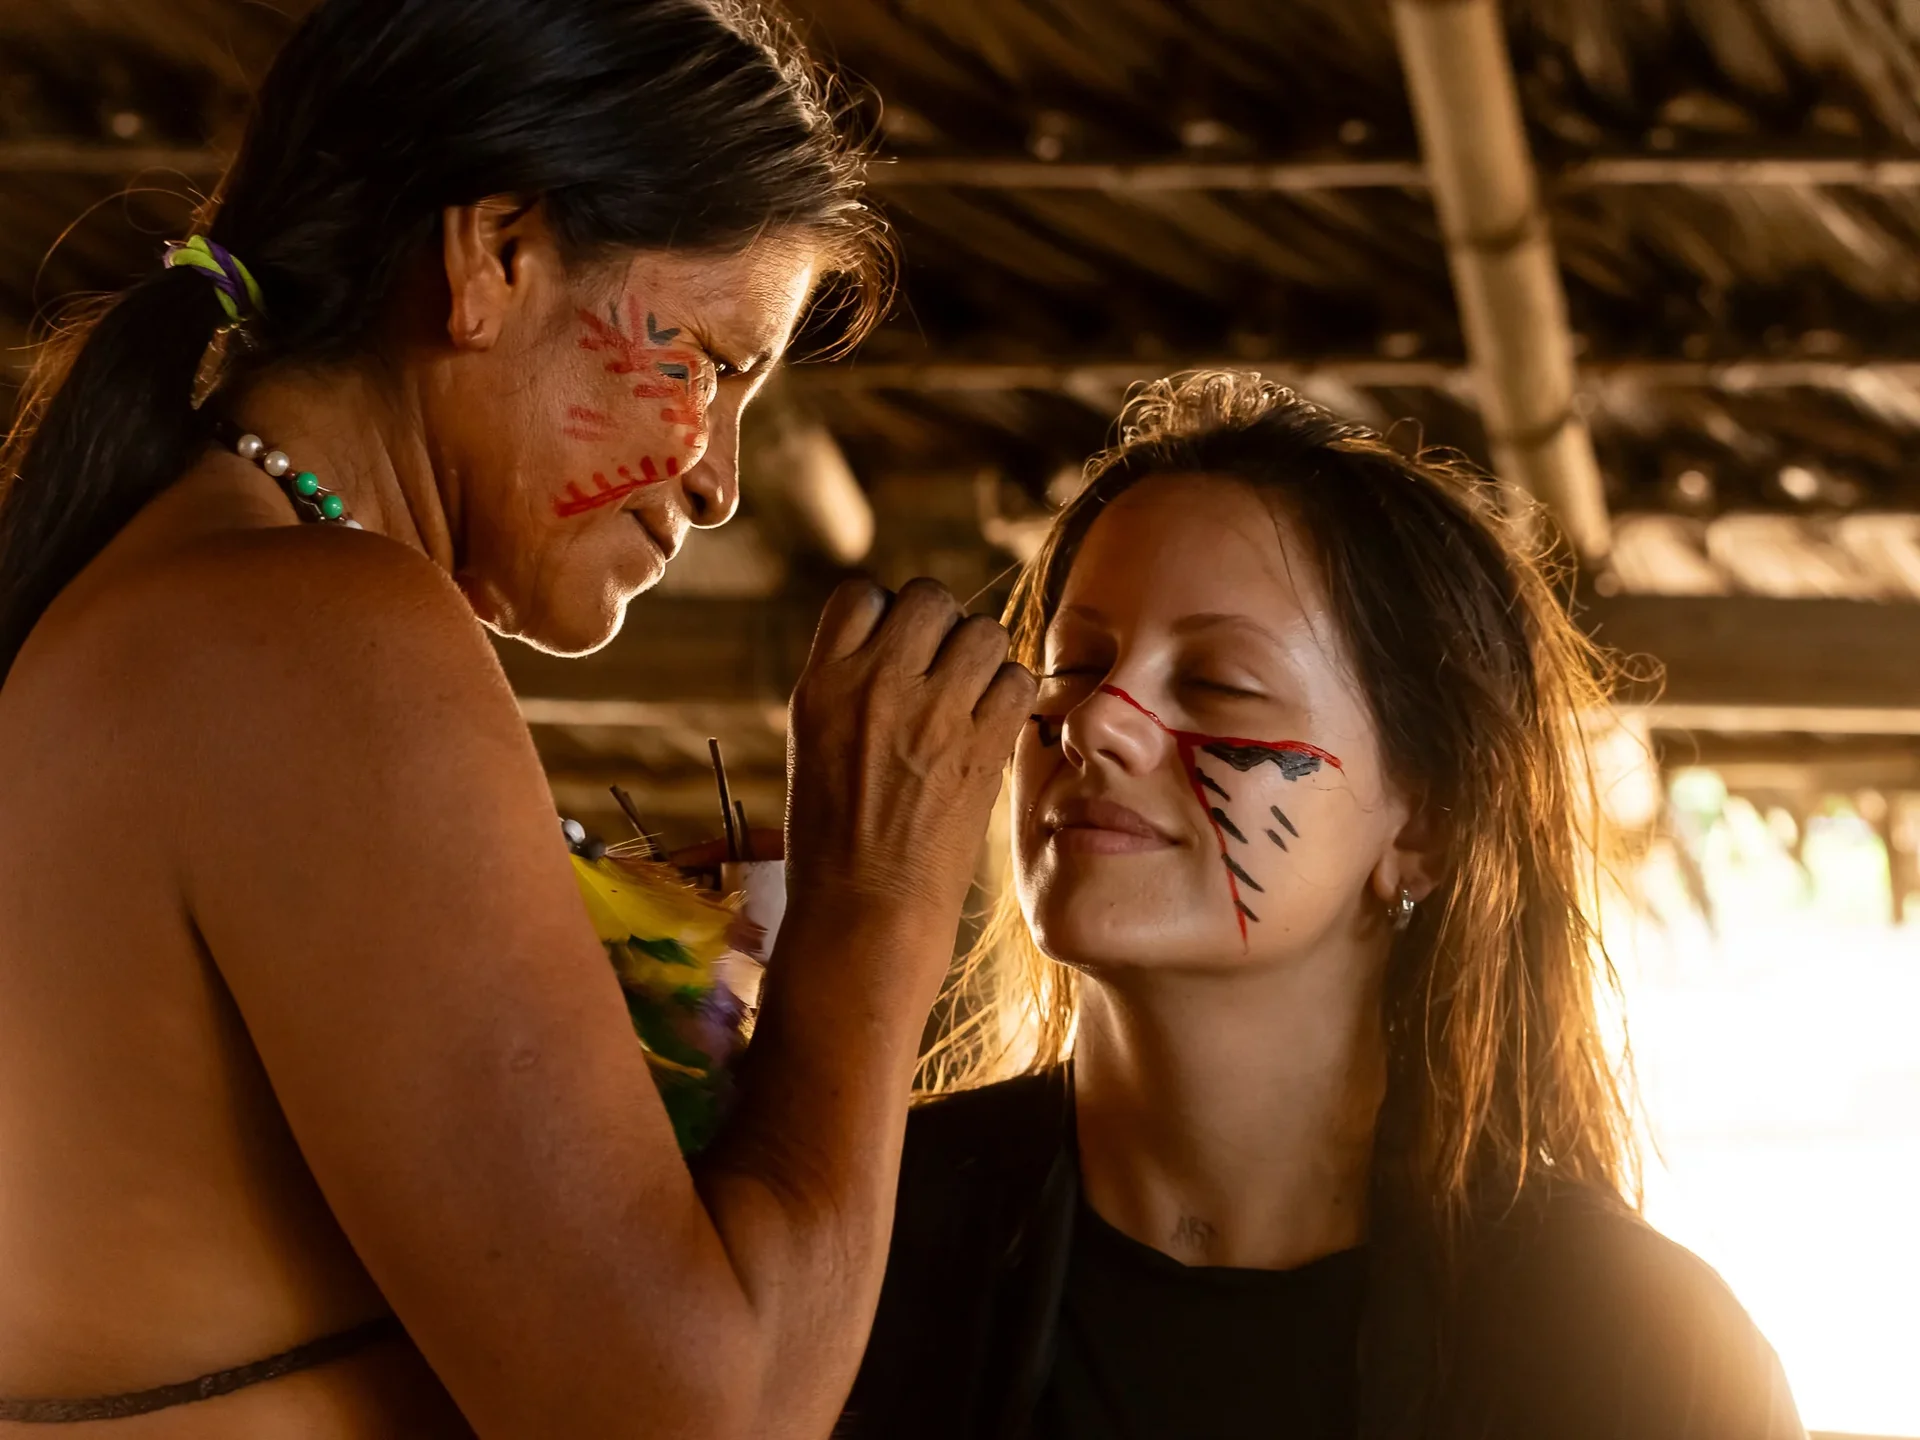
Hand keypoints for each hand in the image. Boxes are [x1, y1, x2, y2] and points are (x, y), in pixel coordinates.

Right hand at [784, 577, 1034, 932]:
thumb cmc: (832, 840)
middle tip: (942, 672)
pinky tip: (993, 725)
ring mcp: (932, 713)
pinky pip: (1018, 678)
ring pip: (982, 630)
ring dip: (982, 658)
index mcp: (822, 683)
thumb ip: (849, 686)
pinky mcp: (981, 746)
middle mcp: (875, 684)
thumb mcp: (812, 745)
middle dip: (940, 626)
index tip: (895, 652)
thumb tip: (897, 646)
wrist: (865, 911)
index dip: (885, 615)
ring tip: (971, 698)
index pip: (861, 595)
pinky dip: (1011, 696)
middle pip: (929, 598)